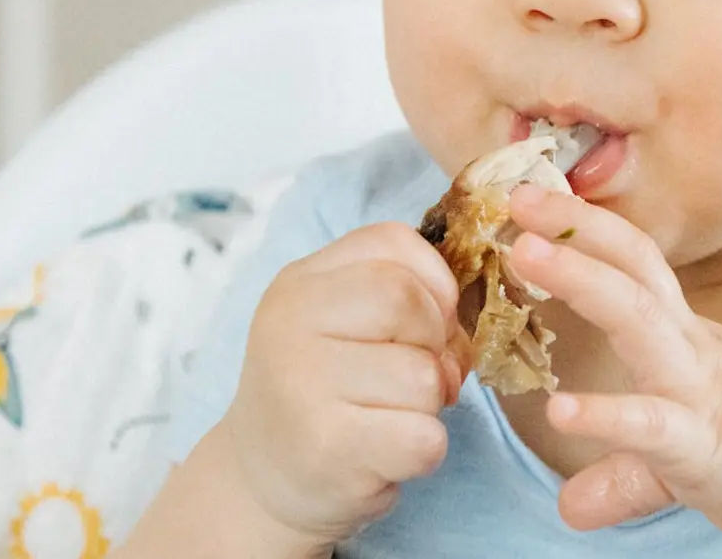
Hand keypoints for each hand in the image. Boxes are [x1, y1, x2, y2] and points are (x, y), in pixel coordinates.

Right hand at [219, 223, 467, 546]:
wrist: (263, 479)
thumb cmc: (325, 392)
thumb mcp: (345, 323)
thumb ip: (404, 297)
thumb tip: (458, 328)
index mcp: (301, 283)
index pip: (394, 243)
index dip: (434, 284)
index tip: (427, 324)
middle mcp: (289, 325)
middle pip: (409, 302)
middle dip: (434, 346)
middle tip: (412, 379)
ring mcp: (302, 387)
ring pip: (424, 377)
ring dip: (428, 406)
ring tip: (389, 418)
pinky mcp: (326, 449)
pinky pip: (424, 439)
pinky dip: (423, 451)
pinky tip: (385, 454)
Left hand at [506, 184, 721, 544]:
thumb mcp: (686, 447)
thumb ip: (625, 467)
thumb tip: (572, 505)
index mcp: (685, 338)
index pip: (633, 264)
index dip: (585, 228)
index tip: (534, 199)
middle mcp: (690, 349)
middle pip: (632, 268)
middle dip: (575, 227)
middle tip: (517, 197)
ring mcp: (699, 390)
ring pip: (637, 318)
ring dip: (579, 279)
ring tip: (523, 254)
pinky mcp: (706, 445)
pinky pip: (651, 424)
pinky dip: (606, 415)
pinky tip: (561, 409)